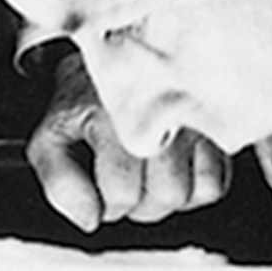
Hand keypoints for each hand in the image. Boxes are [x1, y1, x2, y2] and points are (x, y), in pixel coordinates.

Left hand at [25, 56, 230, 231]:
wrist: (115, 52)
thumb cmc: (85, 97)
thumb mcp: (52, 134)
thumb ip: (59, 181)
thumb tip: (88, 219)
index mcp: (117, 113)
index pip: (123, 192)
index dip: (106, 200)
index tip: (100, 181)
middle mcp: (163, 110)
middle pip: (165, 195)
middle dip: (140, 199)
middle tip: (125, 177)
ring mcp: (196, 115)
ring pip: (194, 190)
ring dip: (168, 192)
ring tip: (148, 172)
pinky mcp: (219, 124)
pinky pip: (217, 181)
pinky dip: (196, 183)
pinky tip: (174, 166)